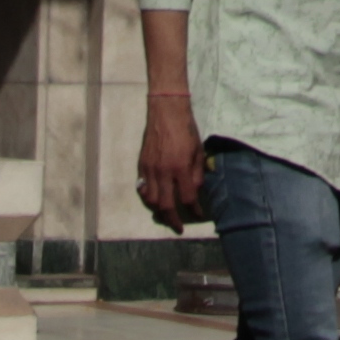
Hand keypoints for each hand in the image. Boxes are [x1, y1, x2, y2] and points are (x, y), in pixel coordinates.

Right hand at [139, 99, 209, 226]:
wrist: (166, 111)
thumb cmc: (186, 129)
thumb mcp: (198, 151)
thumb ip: (197, 173)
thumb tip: (195, 192)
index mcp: (181, 168)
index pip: (187, 198)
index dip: (194, 211)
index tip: (198, 215)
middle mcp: (163, 172)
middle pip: (165, 206)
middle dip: (173, 220)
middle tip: (178, 228)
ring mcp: (150, 169)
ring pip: (151, 201)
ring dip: (158, 211)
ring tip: (166, 215)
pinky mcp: (141, 165)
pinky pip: (142, 188)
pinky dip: (148, 198)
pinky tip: (155, 200)